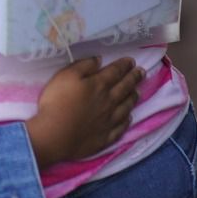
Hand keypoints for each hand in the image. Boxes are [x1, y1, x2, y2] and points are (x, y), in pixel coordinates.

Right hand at [24, 56, 142, 168]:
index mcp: (99, 85)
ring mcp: (108, 121)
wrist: (54, 135)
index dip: (124, 65)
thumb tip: (99, 59)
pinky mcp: (105, 137)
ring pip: (126, 107)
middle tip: (142, 72)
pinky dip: (127, 122)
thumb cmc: (57, 102)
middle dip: (134, 78)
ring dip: (133, 98)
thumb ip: (83, 66)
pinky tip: (129, 118)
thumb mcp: (66, 76)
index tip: (132, 61)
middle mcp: (108, 102)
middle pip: (124, 88)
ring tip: (138, 92)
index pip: (115, 72)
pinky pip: (120, 128)